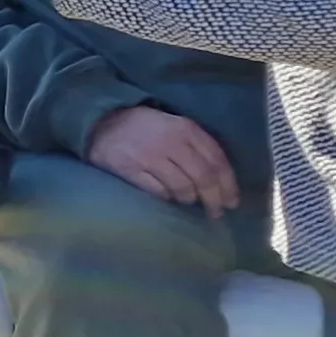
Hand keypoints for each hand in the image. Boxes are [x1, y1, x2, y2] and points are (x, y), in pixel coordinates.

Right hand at [85, 104, 242, 214]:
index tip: (232, 201)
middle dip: (213, 199)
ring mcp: (149, 156)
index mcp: (187, 129)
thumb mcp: (176, 127)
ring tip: (188, 203)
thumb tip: (221, 182)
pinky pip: (157, 191)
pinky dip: (166, 198)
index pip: (216, 160)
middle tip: (216, 213)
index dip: (228, 184)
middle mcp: (171, 141)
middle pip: (203, 177)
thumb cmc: (147, 129)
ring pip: (182, 187)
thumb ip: (197, 147)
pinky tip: (167, 198)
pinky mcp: (129, 169)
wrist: (103, 122)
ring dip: (189, 199)